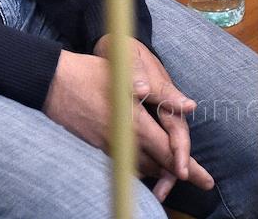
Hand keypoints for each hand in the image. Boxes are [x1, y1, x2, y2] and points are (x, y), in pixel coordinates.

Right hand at [43, 49, 214, 201]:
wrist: (50, 83)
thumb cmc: (87, 74)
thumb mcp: (121, 75)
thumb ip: (157, 92)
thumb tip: (187, 105)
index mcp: (133, 124)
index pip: (167, 152)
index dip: (188, 167)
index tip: (207, 181)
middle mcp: (122, 140)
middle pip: (157, 165)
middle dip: (179, 174)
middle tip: (202, 183)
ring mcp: (108, 145)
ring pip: (141, 167)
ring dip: (159, 172)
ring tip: (175, 176)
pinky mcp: (97, 145)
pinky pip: (124, 163)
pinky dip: (139, 168)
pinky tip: (144, 165)